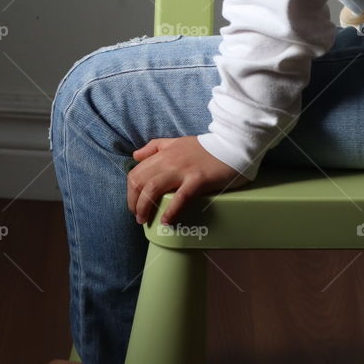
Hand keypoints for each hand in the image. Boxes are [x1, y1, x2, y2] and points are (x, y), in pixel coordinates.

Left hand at [126, 136, 251, 226]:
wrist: (233, 144)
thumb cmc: (206, 147)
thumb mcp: (177, 141)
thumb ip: (155, 146)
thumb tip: (135, 155)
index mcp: (164, 152)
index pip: (136, 172)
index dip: (130, 191)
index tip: (134, 203)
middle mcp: (169, 161)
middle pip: (140, 181)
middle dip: (133, 202)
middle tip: (138, 216)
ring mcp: (183, 170)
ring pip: (153, 188)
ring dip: (145, 207)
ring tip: (145, 220)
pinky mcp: (198, 180)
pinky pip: (180, 197)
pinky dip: (170, 211)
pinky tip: (166, 221)